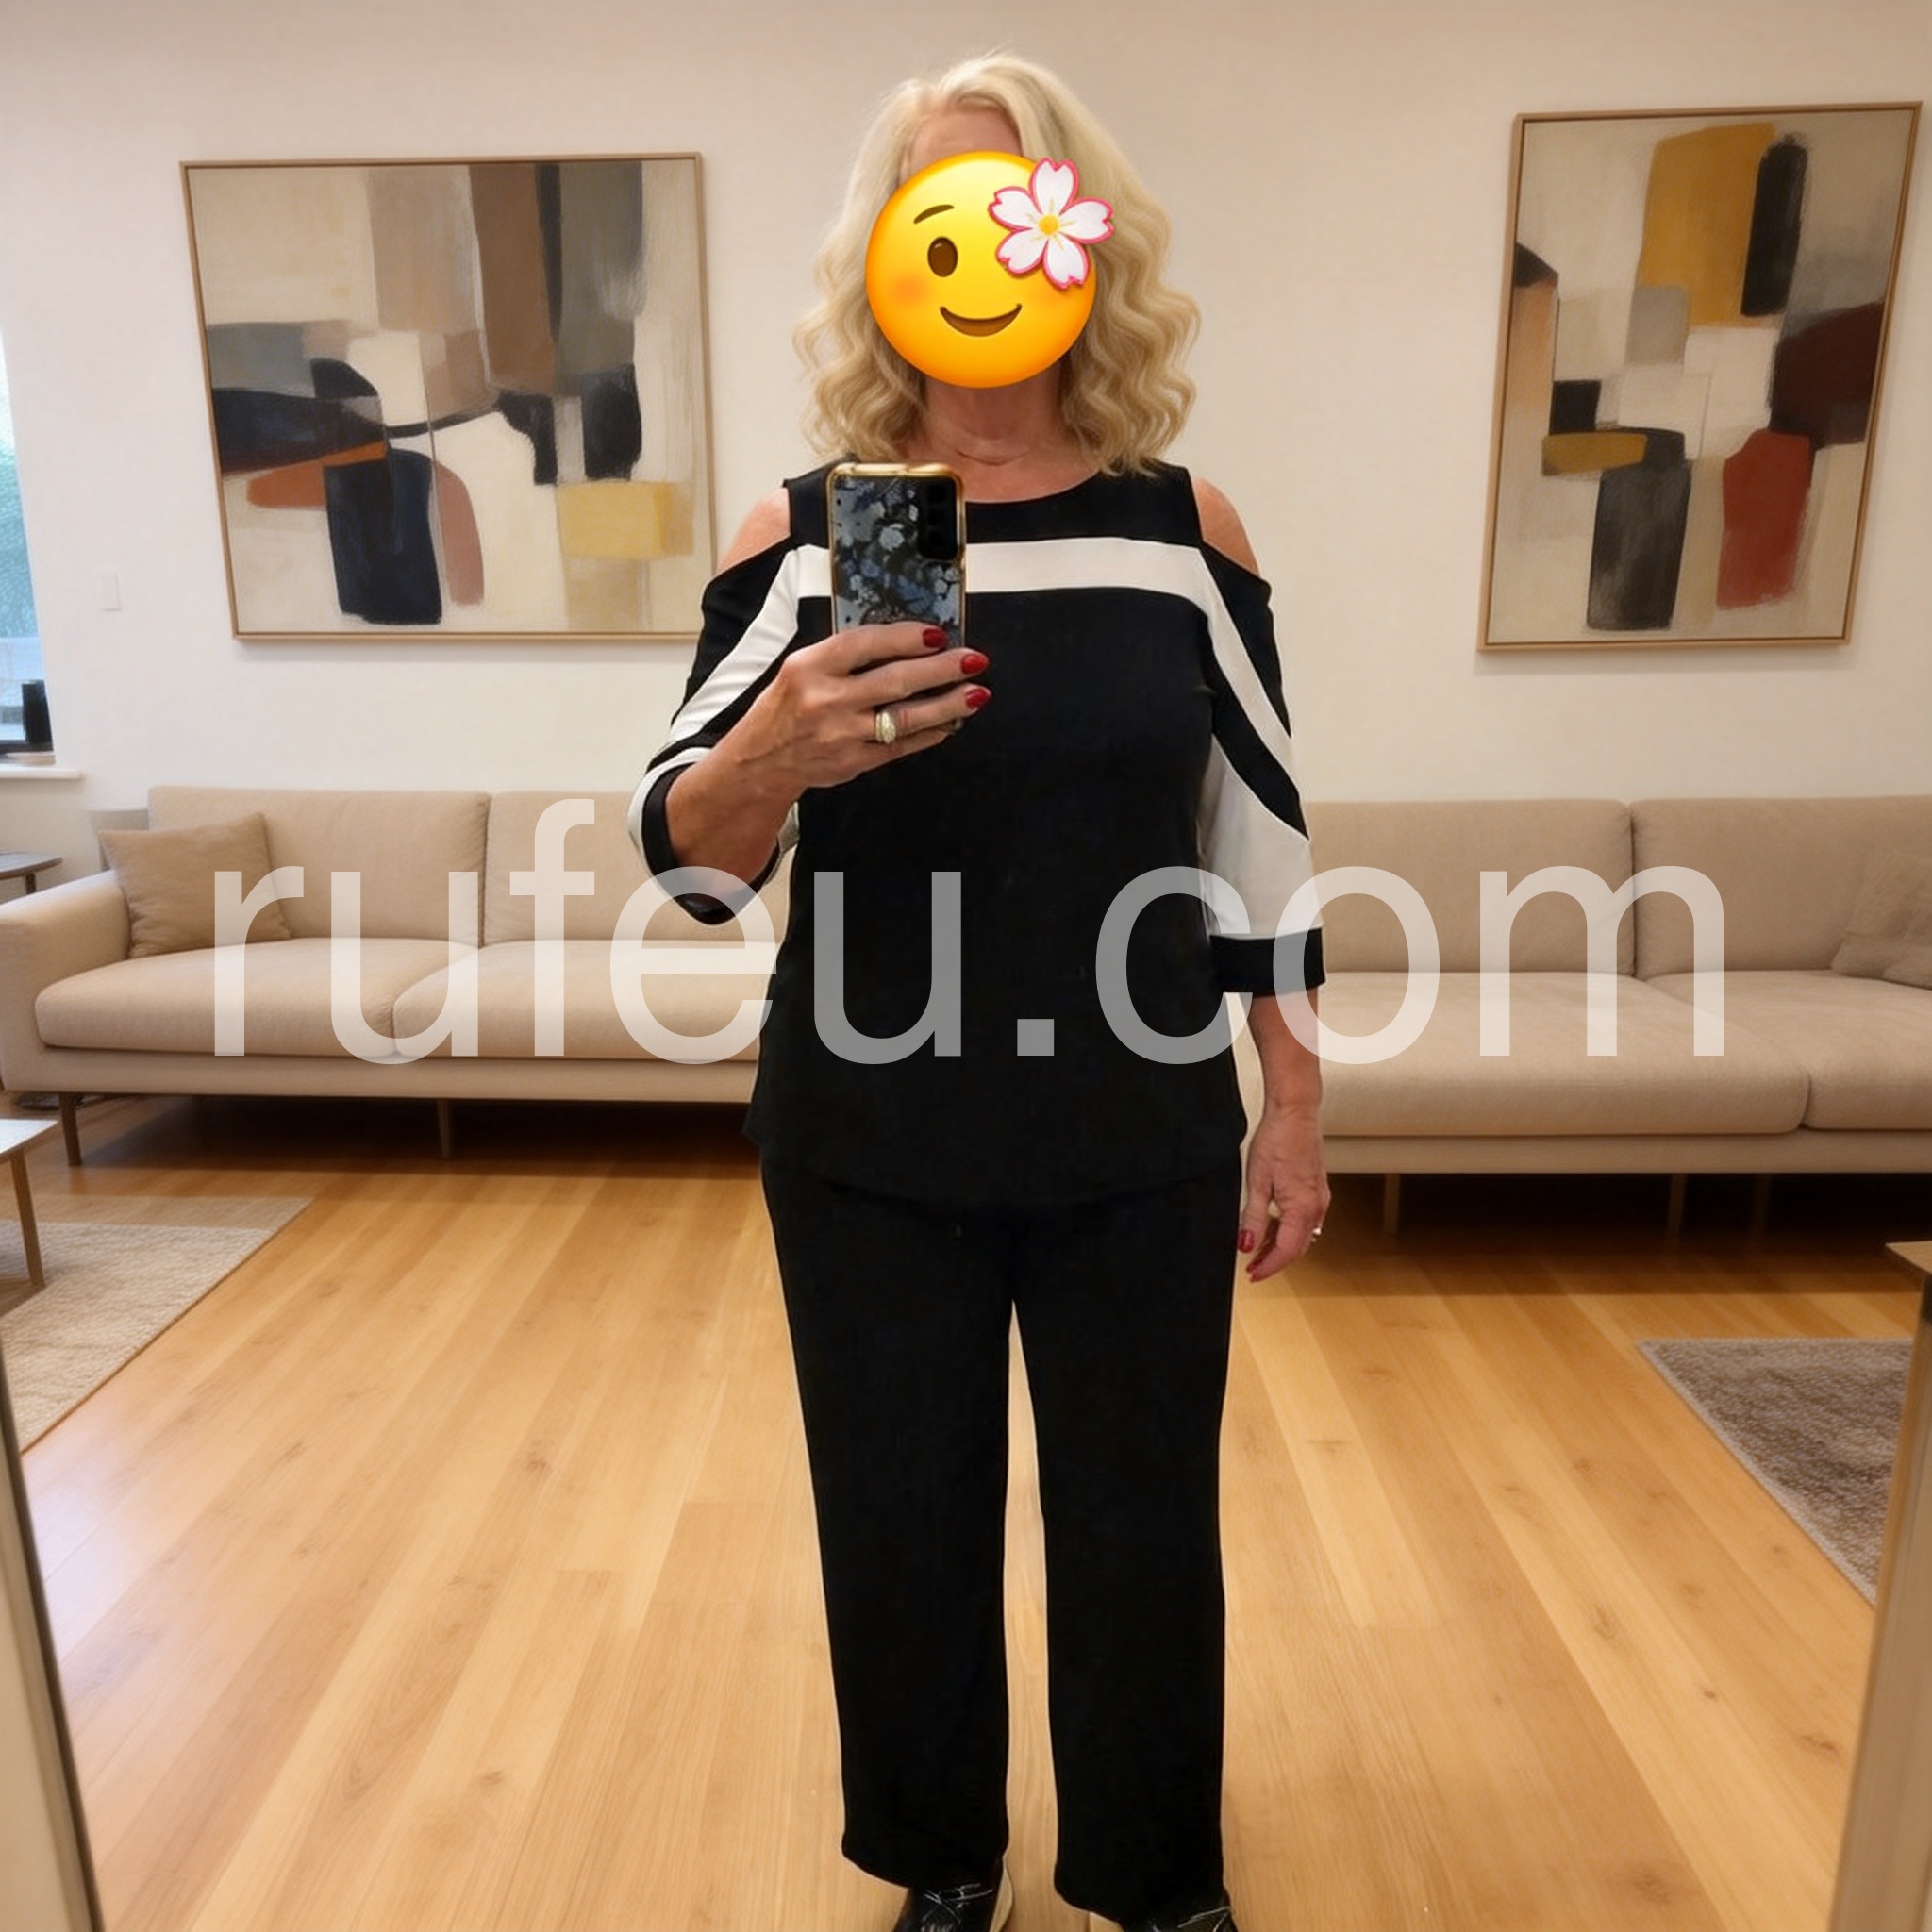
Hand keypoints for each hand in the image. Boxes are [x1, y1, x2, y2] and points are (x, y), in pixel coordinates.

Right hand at [738, 621, 987, 792]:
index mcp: (810, 667)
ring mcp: (841, 735)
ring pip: (905, 717)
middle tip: (973, 660)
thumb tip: (905, 644)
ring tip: (976, 693)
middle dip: (941, 669)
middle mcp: (826, 700)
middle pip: (894, 681)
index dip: (905, 637)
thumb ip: (845, 656)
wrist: (760, 761)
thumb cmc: (785, 707)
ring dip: (947, 704)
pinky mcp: (853, 762)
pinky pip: (900, 746)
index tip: (936, 634)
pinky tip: (950, 723)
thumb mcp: (801, 668)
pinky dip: (929, 734)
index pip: (865, 644)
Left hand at [1237, 1107, 1328, 1280]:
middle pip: (1297, 1247)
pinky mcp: (1317, 1190)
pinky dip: (1289, 1230)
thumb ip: (1253, 1218)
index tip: (1252, 1274)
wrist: (1295, 1114)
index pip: (1287, 1252)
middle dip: (1275, 1260)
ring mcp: (1320, 1198)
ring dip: (1282, 1246)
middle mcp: (1316, 1207)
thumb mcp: (1257, 1183)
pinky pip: (1306, 1220)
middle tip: (1252, 1266)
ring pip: (1303, 1235)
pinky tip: (1273, 1226)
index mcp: (1301, 1208)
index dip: (1269, 1267)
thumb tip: (1246, 1246)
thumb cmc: (1277, 1141)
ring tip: (1258, 1249)